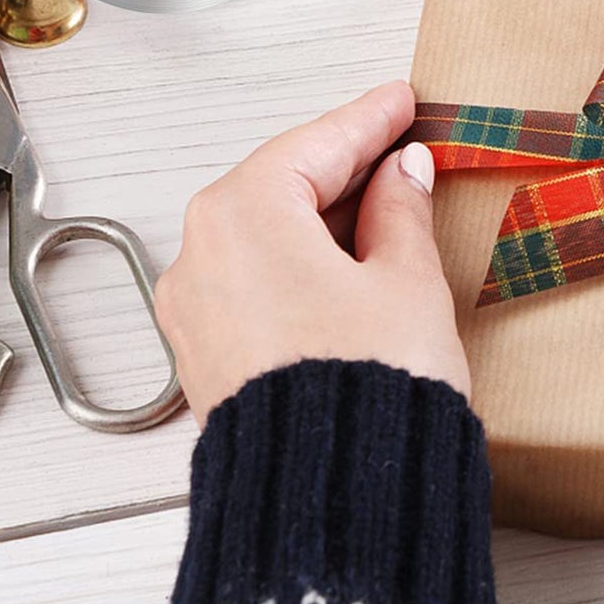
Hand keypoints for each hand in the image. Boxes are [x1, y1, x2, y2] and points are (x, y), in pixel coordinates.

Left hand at [156, 80, 466, 424]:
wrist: (335, 502)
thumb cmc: (369, 386)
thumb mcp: (407, 280)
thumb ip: (402, 211)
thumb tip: (403, 174)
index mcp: (244, 215)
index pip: (316, 145)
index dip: (369, 120)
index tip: (399, 101)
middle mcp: (201, 257)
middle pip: (279, 187)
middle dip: (342, 168)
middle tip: (397, 144)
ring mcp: (195, 313)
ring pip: (264, 237)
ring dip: (322, 219)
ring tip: (384, 206)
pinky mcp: (207, 359)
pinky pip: (254, 283)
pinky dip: (299, 264)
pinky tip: (346, 265)